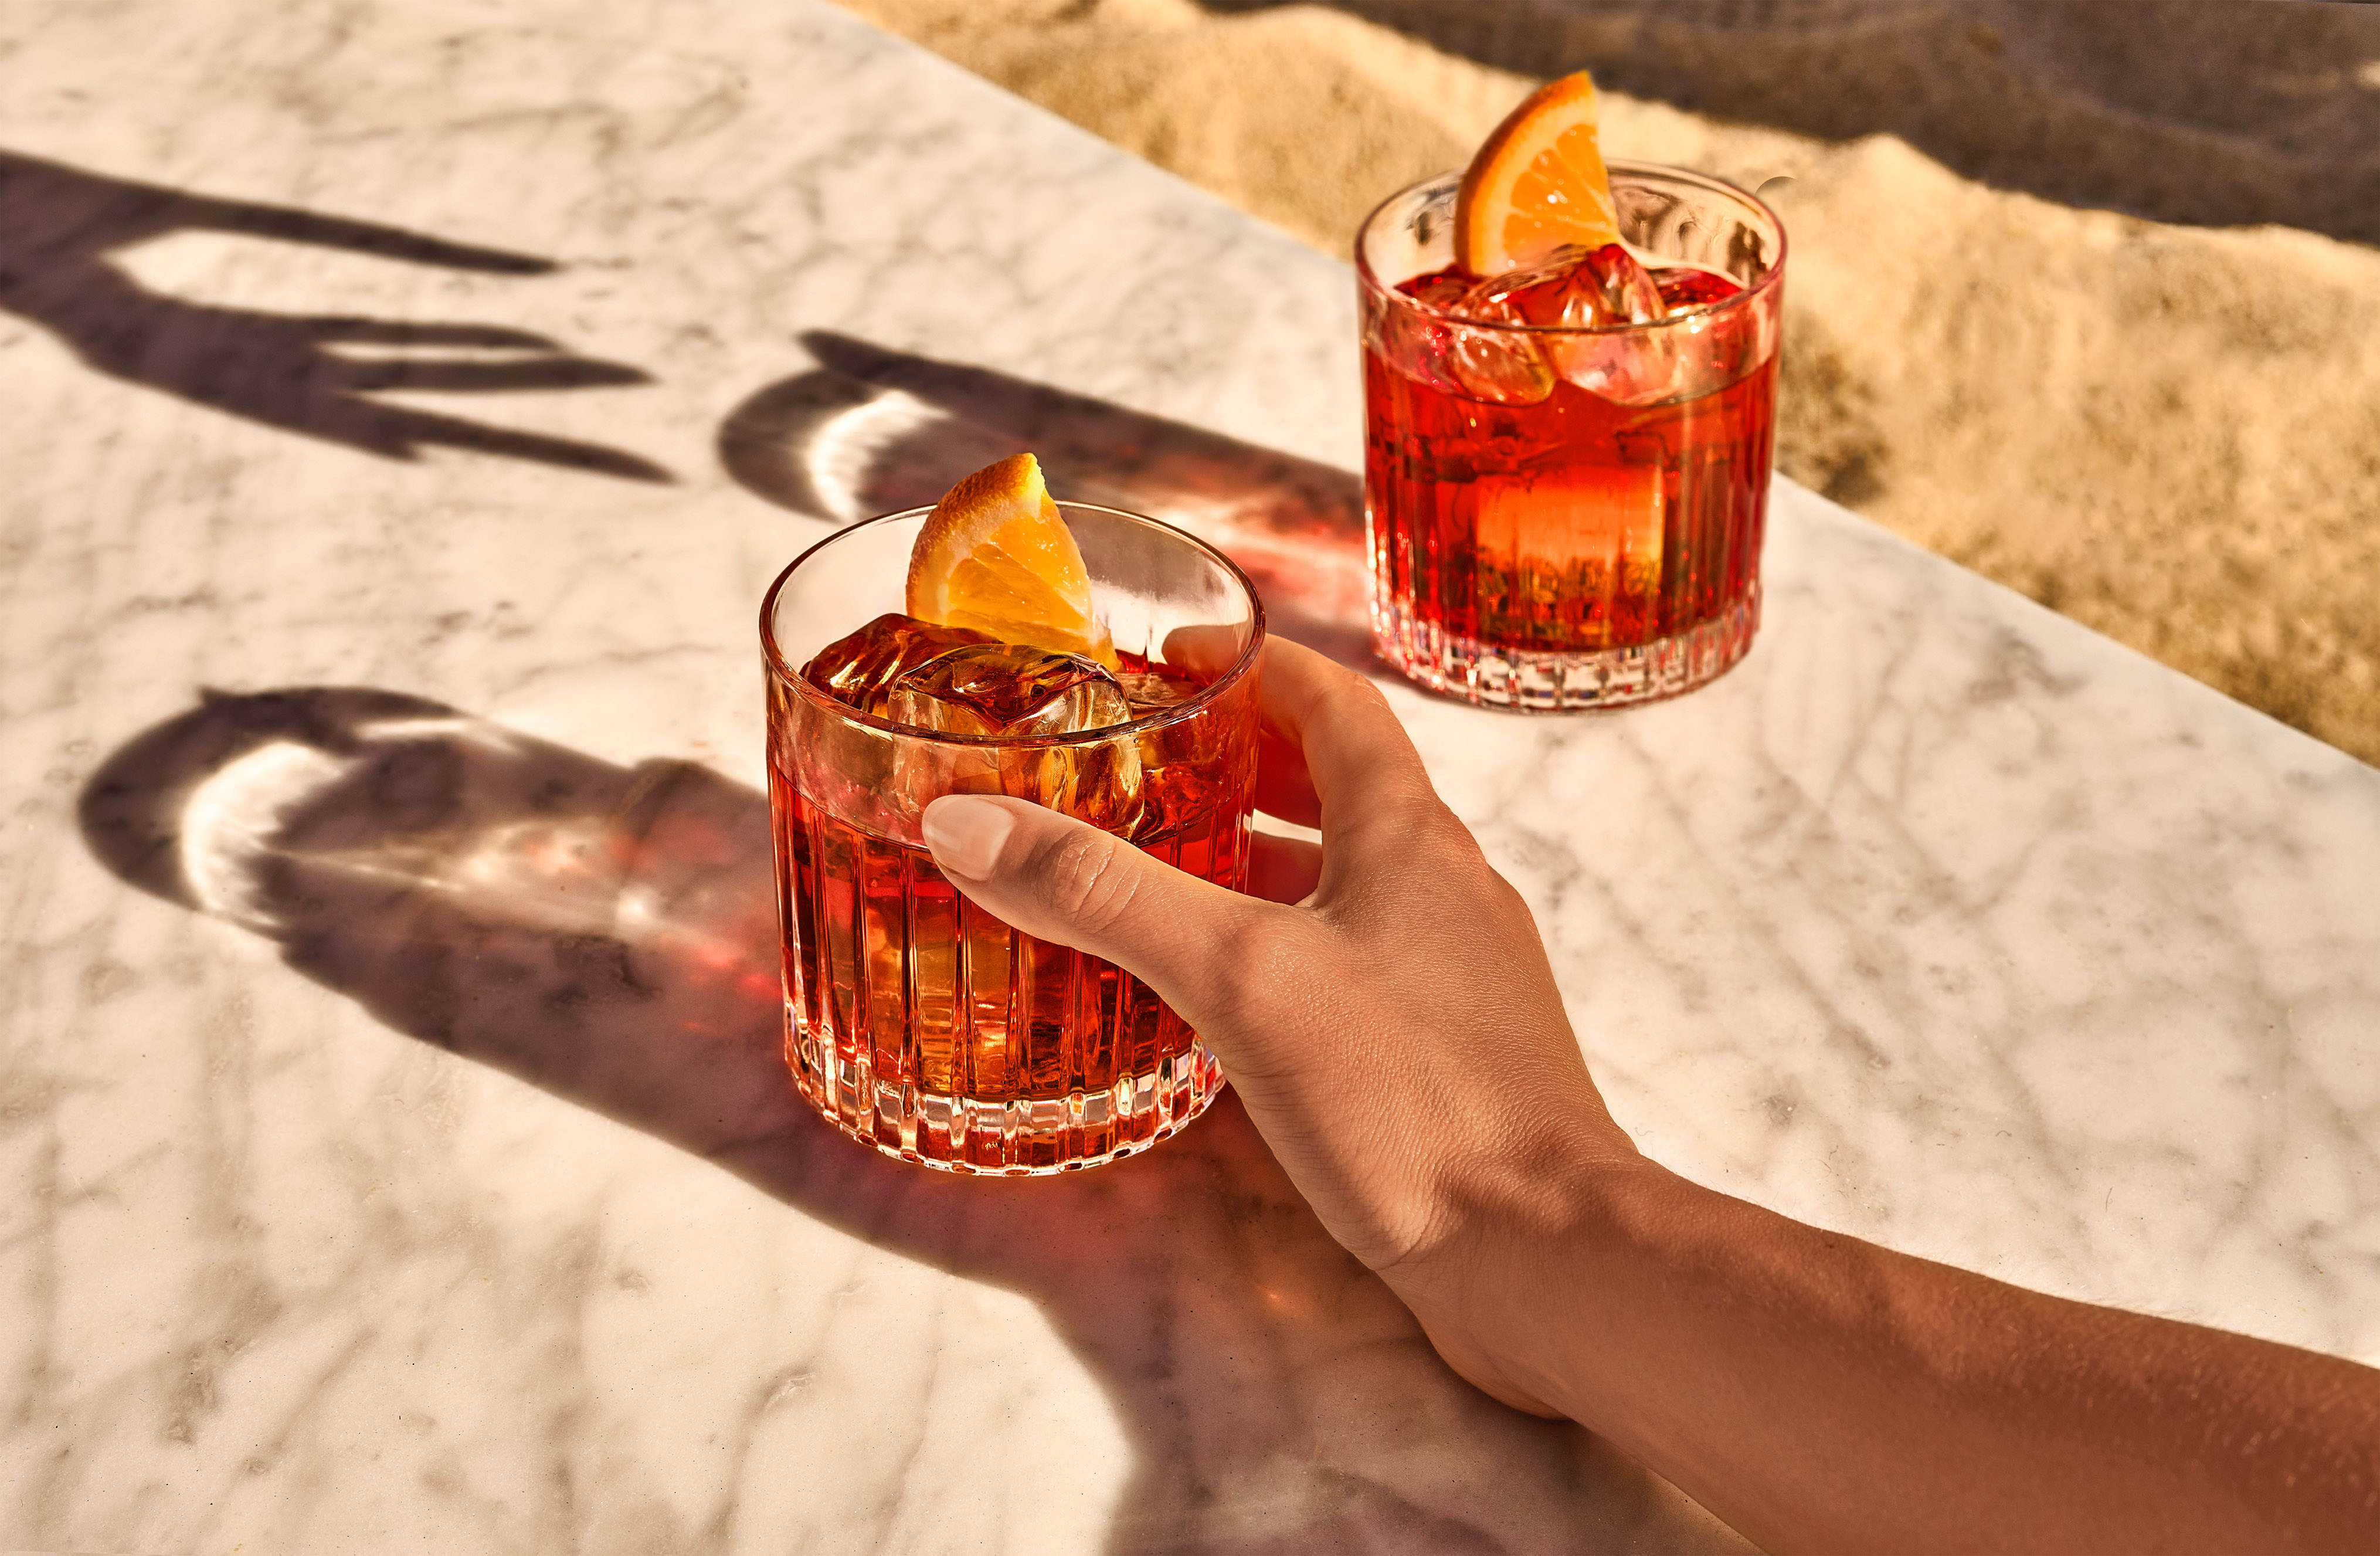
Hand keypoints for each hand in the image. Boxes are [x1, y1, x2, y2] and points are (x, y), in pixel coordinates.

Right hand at [919, 637, 1634, 1411]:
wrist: (1544, 1253)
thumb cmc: (1417, 1103)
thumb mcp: (1241, 978)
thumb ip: (1106, 896)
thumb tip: (971, 821)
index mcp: (1409, 835)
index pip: (1333, 702)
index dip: (1252, 665)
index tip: (1172, 657)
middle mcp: (1442, 887)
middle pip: (1337, 785)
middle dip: (1238, 759)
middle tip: (1144, 763)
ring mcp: (1451, 972)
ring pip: (1342, 880)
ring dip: (1255, 859)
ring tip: (1158, 870)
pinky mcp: (1443, 1052)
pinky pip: (1350, 963)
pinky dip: (1279, 947)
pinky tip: (1221, 999)